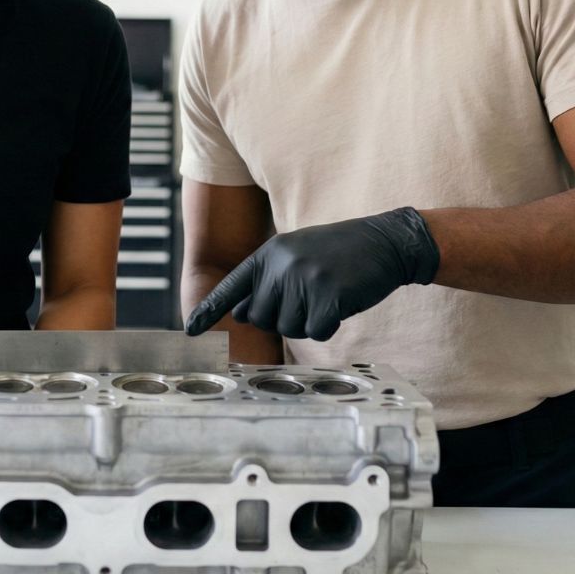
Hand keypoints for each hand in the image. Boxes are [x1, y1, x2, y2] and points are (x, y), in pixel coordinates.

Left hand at [185, 207, 439, 340]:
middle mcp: (280, 265)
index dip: (209, 310)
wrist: (383, 241)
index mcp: (268, 254)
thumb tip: (240, 313)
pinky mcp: (328, 296)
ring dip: (307, 322)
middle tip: (308, 299)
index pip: (231, 286)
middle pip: (261, 318)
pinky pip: (316, 332)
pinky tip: (340, 304)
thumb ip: (266, 281)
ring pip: (288, 329)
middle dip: (282, 319)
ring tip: (325, 295)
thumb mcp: (295, 256)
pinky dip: (328, 326)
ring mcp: (304, 280)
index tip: (191, 330)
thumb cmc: (338, 253)